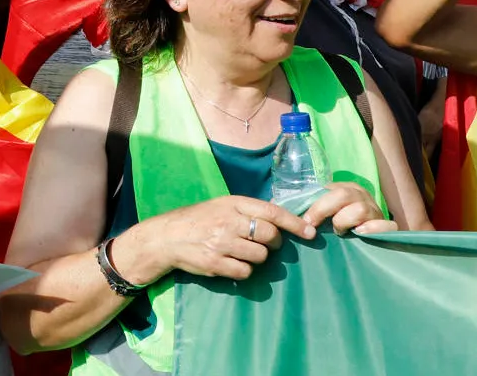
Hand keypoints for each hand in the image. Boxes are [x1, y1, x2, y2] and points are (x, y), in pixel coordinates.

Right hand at [127, 195, 313, 282]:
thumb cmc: (198, 220)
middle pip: (270, 236)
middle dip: (273, 244)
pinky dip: (243, 270)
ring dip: (256, 258)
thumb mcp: (221, 206)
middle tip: (265, 244)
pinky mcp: (216, 263)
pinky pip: (245, 272)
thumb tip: (280, 221)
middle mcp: (229, 221)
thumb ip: (247, 211)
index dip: (294, 223)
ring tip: (241, 253)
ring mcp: (222, 243)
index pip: (272, 212)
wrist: (166, 237)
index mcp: (233, 204)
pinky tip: (231, 264)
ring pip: (260, 257)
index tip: (310, 232)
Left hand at [301, 182, 395, 235]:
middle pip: (343, 194)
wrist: (368, 237)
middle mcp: (362, 196)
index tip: (305, 220)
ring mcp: (376, 210)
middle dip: (323, 209)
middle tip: (313, 226)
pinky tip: (360, 234)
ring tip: (340, 231)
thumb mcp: (325, 211)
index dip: (315, 204)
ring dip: (344, 221)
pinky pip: (386, 225)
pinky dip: (372, 229)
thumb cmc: (339, 224)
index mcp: (347, 188)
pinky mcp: (389, 227)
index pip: (329, 188)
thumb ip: (310, 206)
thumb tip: (283, 205)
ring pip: (360, 209)